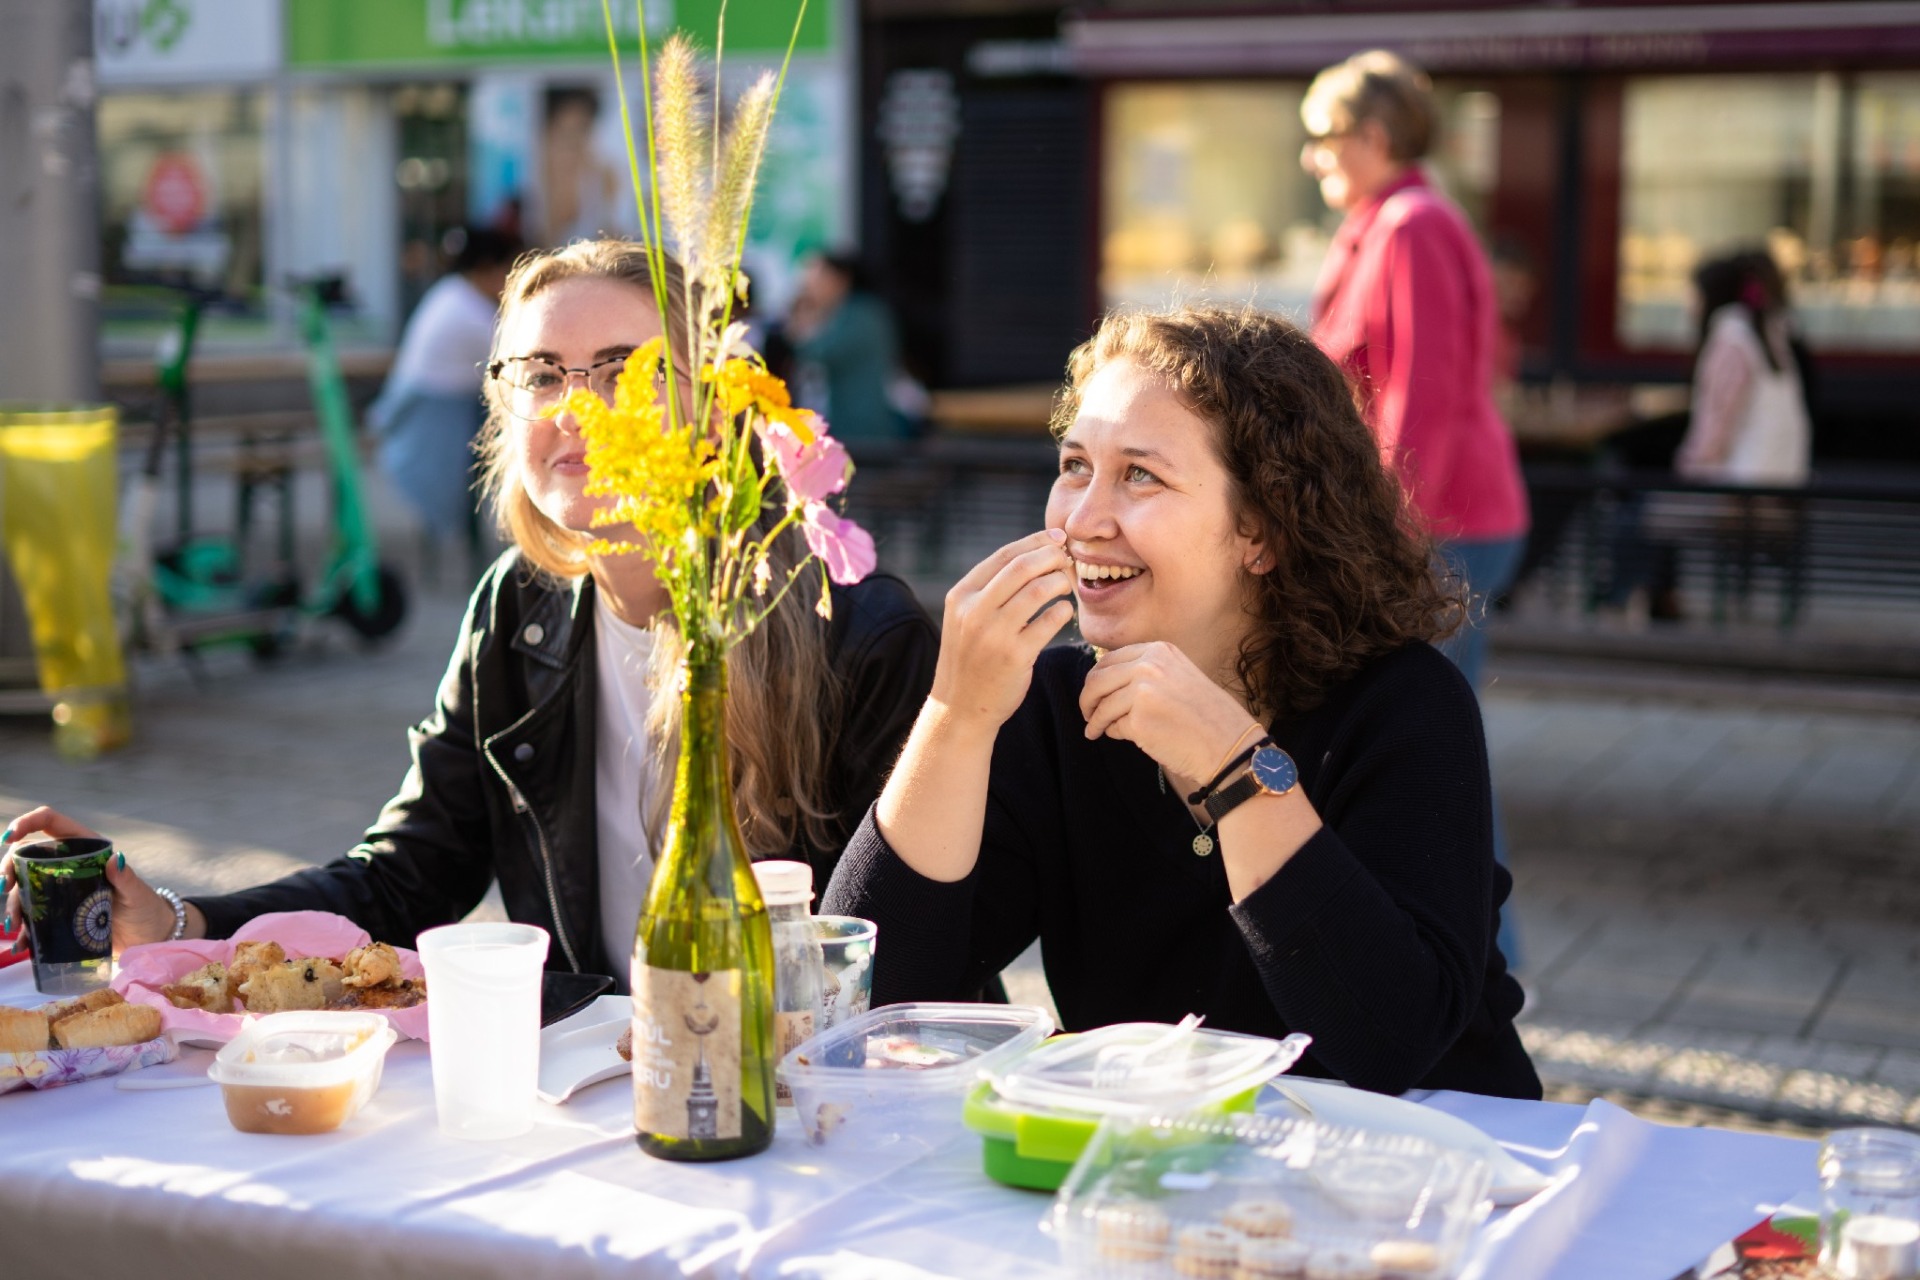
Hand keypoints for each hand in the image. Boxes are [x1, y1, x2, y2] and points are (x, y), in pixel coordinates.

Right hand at [3, 806, 189, 953]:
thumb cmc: (144, 906)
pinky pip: (32, 918)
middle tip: (6, 887)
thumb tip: (117, 859)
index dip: (26, 823)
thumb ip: (126, 877)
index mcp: (85, 848)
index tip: (9, 838)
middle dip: (10, 869)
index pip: (50, 823)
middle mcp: (67, 865)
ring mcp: (60, 889)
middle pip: (27, 856)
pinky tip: (21, 943)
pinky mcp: (57, 914)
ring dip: (13, 904)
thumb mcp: (137, 892)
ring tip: (14, 926)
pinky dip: (24, 931)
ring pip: (25, 889)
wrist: (147, 936)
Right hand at [930, 530, 1075, 732]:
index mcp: (961, 596)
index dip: (1036, 542)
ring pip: (1040, 590)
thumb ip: (990, 589)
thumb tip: (1034, 553)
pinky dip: (1063, 611)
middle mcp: (974, 611)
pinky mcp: (1015, 656)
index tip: (1057, 538)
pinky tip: (1063, 613)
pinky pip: (1050, 620)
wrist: (960, 707)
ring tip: (1065, 586)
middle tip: (1068, 560)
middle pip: (1023, 567)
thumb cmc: (971, 657)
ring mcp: (994, 634)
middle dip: (1053, 557)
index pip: (1004, 556)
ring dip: (1061, 582)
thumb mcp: (966, 618)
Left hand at [1079, 643, 1262, 791]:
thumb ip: (1146, 672)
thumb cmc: (1205, 715)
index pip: (1110, 660)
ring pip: (1102, 705)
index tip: (1094, 693)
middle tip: (1087, 714)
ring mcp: (1142, 691)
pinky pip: (1113, 726)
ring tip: (1095, 731)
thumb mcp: (1178, 676)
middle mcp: (1149, 665)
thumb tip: (1104, 682)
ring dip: (1095, 720)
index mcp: (1159, 651)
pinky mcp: (1139, 720)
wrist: (1228, 743)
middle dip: (1087, 699)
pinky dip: (1112, 732)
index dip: (1097, 679)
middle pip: (1097, 679)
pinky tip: (1120, 736)